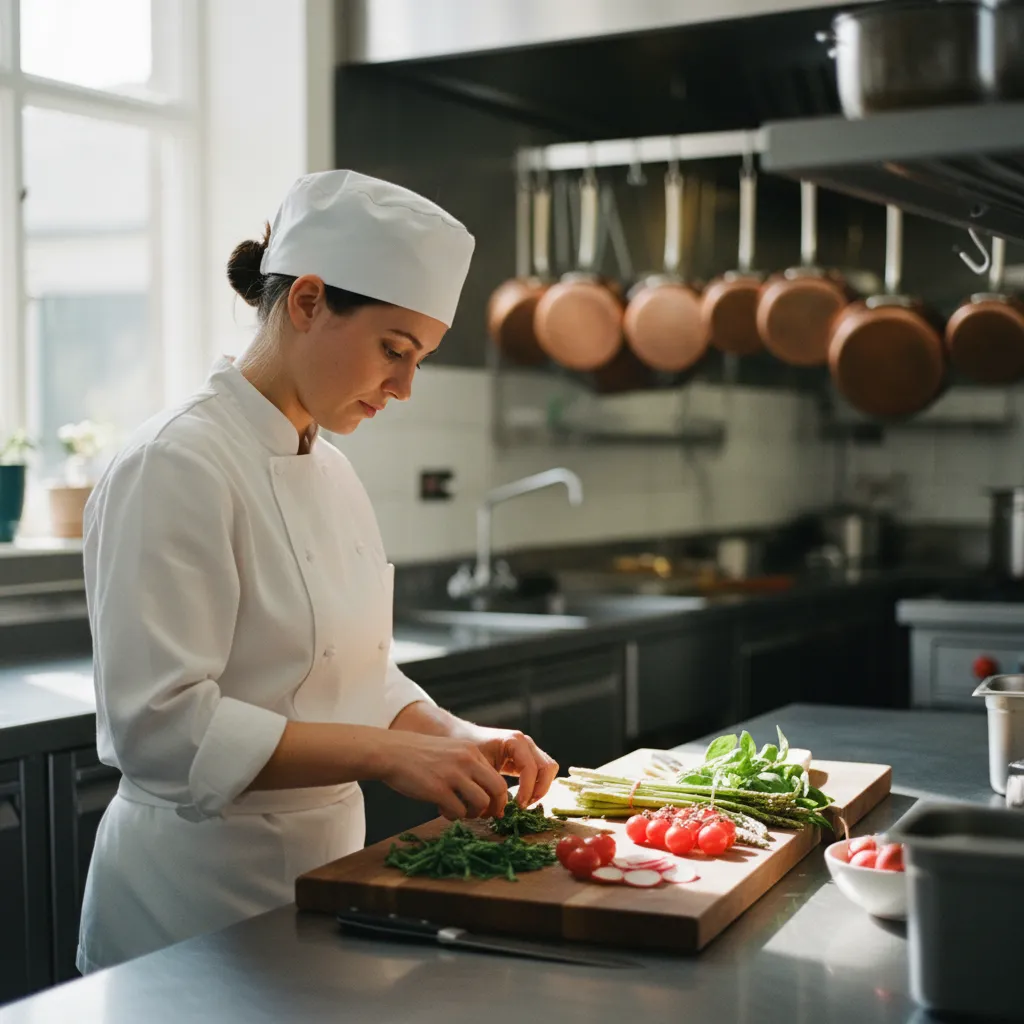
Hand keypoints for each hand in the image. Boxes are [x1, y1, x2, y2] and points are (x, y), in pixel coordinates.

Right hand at [378, 731, 508, 819]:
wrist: (391, 752)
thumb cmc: (419, 755)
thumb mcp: (450, 752)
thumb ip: (468, 767)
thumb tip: (486, 792)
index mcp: (471, 751)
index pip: (498, 778)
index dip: (499, 798)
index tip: (492, 808)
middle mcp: (466, 760)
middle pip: (498, 790)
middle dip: (494, 807)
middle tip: (484, 816)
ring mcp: (453, 774)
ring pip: (481, 803)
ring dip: (473, 814)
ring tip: (460, 811)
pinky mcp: (438, 789)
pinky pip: (458, 811)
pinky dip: (453, 816)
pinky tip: (442, 809)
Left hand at [464, 726, 558, 808]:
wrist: (462, 736)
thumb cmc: (467, 750)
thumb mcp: (477, 767)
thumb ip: (490, 786)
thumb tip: (501, 811)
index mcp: (514, 741)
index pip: (531, 768)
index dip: (527, 789)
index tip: (517, 805)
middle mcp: (526, 742)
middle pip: (547, 767)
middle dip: (539, 790)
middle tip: (523, 806)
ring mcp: (529, 747)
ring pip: (549, 769)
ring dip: (541, 787)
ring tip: (525, 802)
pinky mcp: (527, 755)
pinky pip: (542, 770)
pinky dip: (538, 784)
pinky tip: (524, 796)